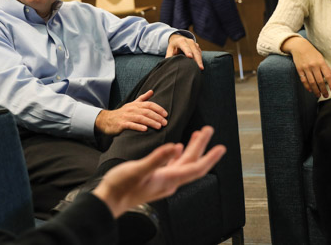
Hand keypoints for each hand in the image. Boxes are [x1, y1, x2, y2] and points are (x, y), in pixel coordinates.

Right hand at [92, 126, 225, 217]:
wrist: (109, 201)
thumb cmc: (121, 186)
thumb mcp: (138, 169)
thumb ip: (157, 158)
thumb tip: (176, 147)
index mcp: (169, 179)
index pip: (196, 167)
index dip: (210, 157)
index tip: (221, 147)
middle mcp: (170, 181)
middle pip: (192, 162)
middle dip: (202, 146)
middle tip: (208, 129)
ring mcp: (164, 181)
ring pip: (184, 163)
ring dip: (192, 148)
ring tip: (198, 134)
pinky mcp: (156, 179)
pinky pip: (174, 165)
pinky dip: (179, 154)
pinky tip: (177, 148)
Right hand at [95, 90, 167, 134]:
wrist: (107, 120)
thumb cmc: (122, 113)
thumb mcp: (132, 104)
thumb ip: (143, 98)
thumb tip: (152, 91)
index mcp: (135, 104)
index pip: (149, 104)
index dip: (158, 109)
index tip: (166, 114)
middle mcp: (132, 109)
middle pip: (146, 111)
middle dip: (157, 117)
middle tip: (165, 123)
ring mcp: (126, 116)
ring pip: (140, 118)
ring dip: (150, 122)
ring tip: (159, 127)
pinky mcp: (121, 124)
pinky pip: (131, 125)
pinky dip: (138, 127)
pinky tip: (145, 129)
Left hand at [166, 33, 203, 69]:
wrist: (179, 39)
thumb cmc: (174, 46)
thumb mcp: (170, 49)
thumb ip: (169, 55)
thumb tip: (167, 62)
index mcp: (181, 41)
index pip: (185, 46)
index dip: (187, 51)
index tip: (190, 57)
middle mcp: (189, 41)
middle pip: (194, 50)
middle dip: (197, 59)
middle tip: (199, 67)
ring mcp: (194, 44)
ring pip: (198, 52)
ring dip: (200, 60)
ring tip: (201, 68)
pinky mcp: (197, 47)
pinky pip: (200, 53)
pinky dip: (200, 59)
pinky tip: (200, 66)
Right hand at [281, 36, 330, 97]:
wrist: (299, 46)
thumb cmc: (312, 52)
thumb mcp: (321, 58)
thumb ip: (327, 68)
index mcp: (321, 63)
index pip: (328, 76)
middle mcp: (314, 66)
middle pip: (319, 81)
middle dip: (323, 90)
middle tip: (326, 96)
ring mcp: (306, 68)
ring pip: (311, 82)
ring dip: (315, 90)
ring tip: (318, 95)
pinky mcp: (299, 69)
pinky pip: (303, 79)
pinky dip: (307, 86)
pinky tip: (310, 90)